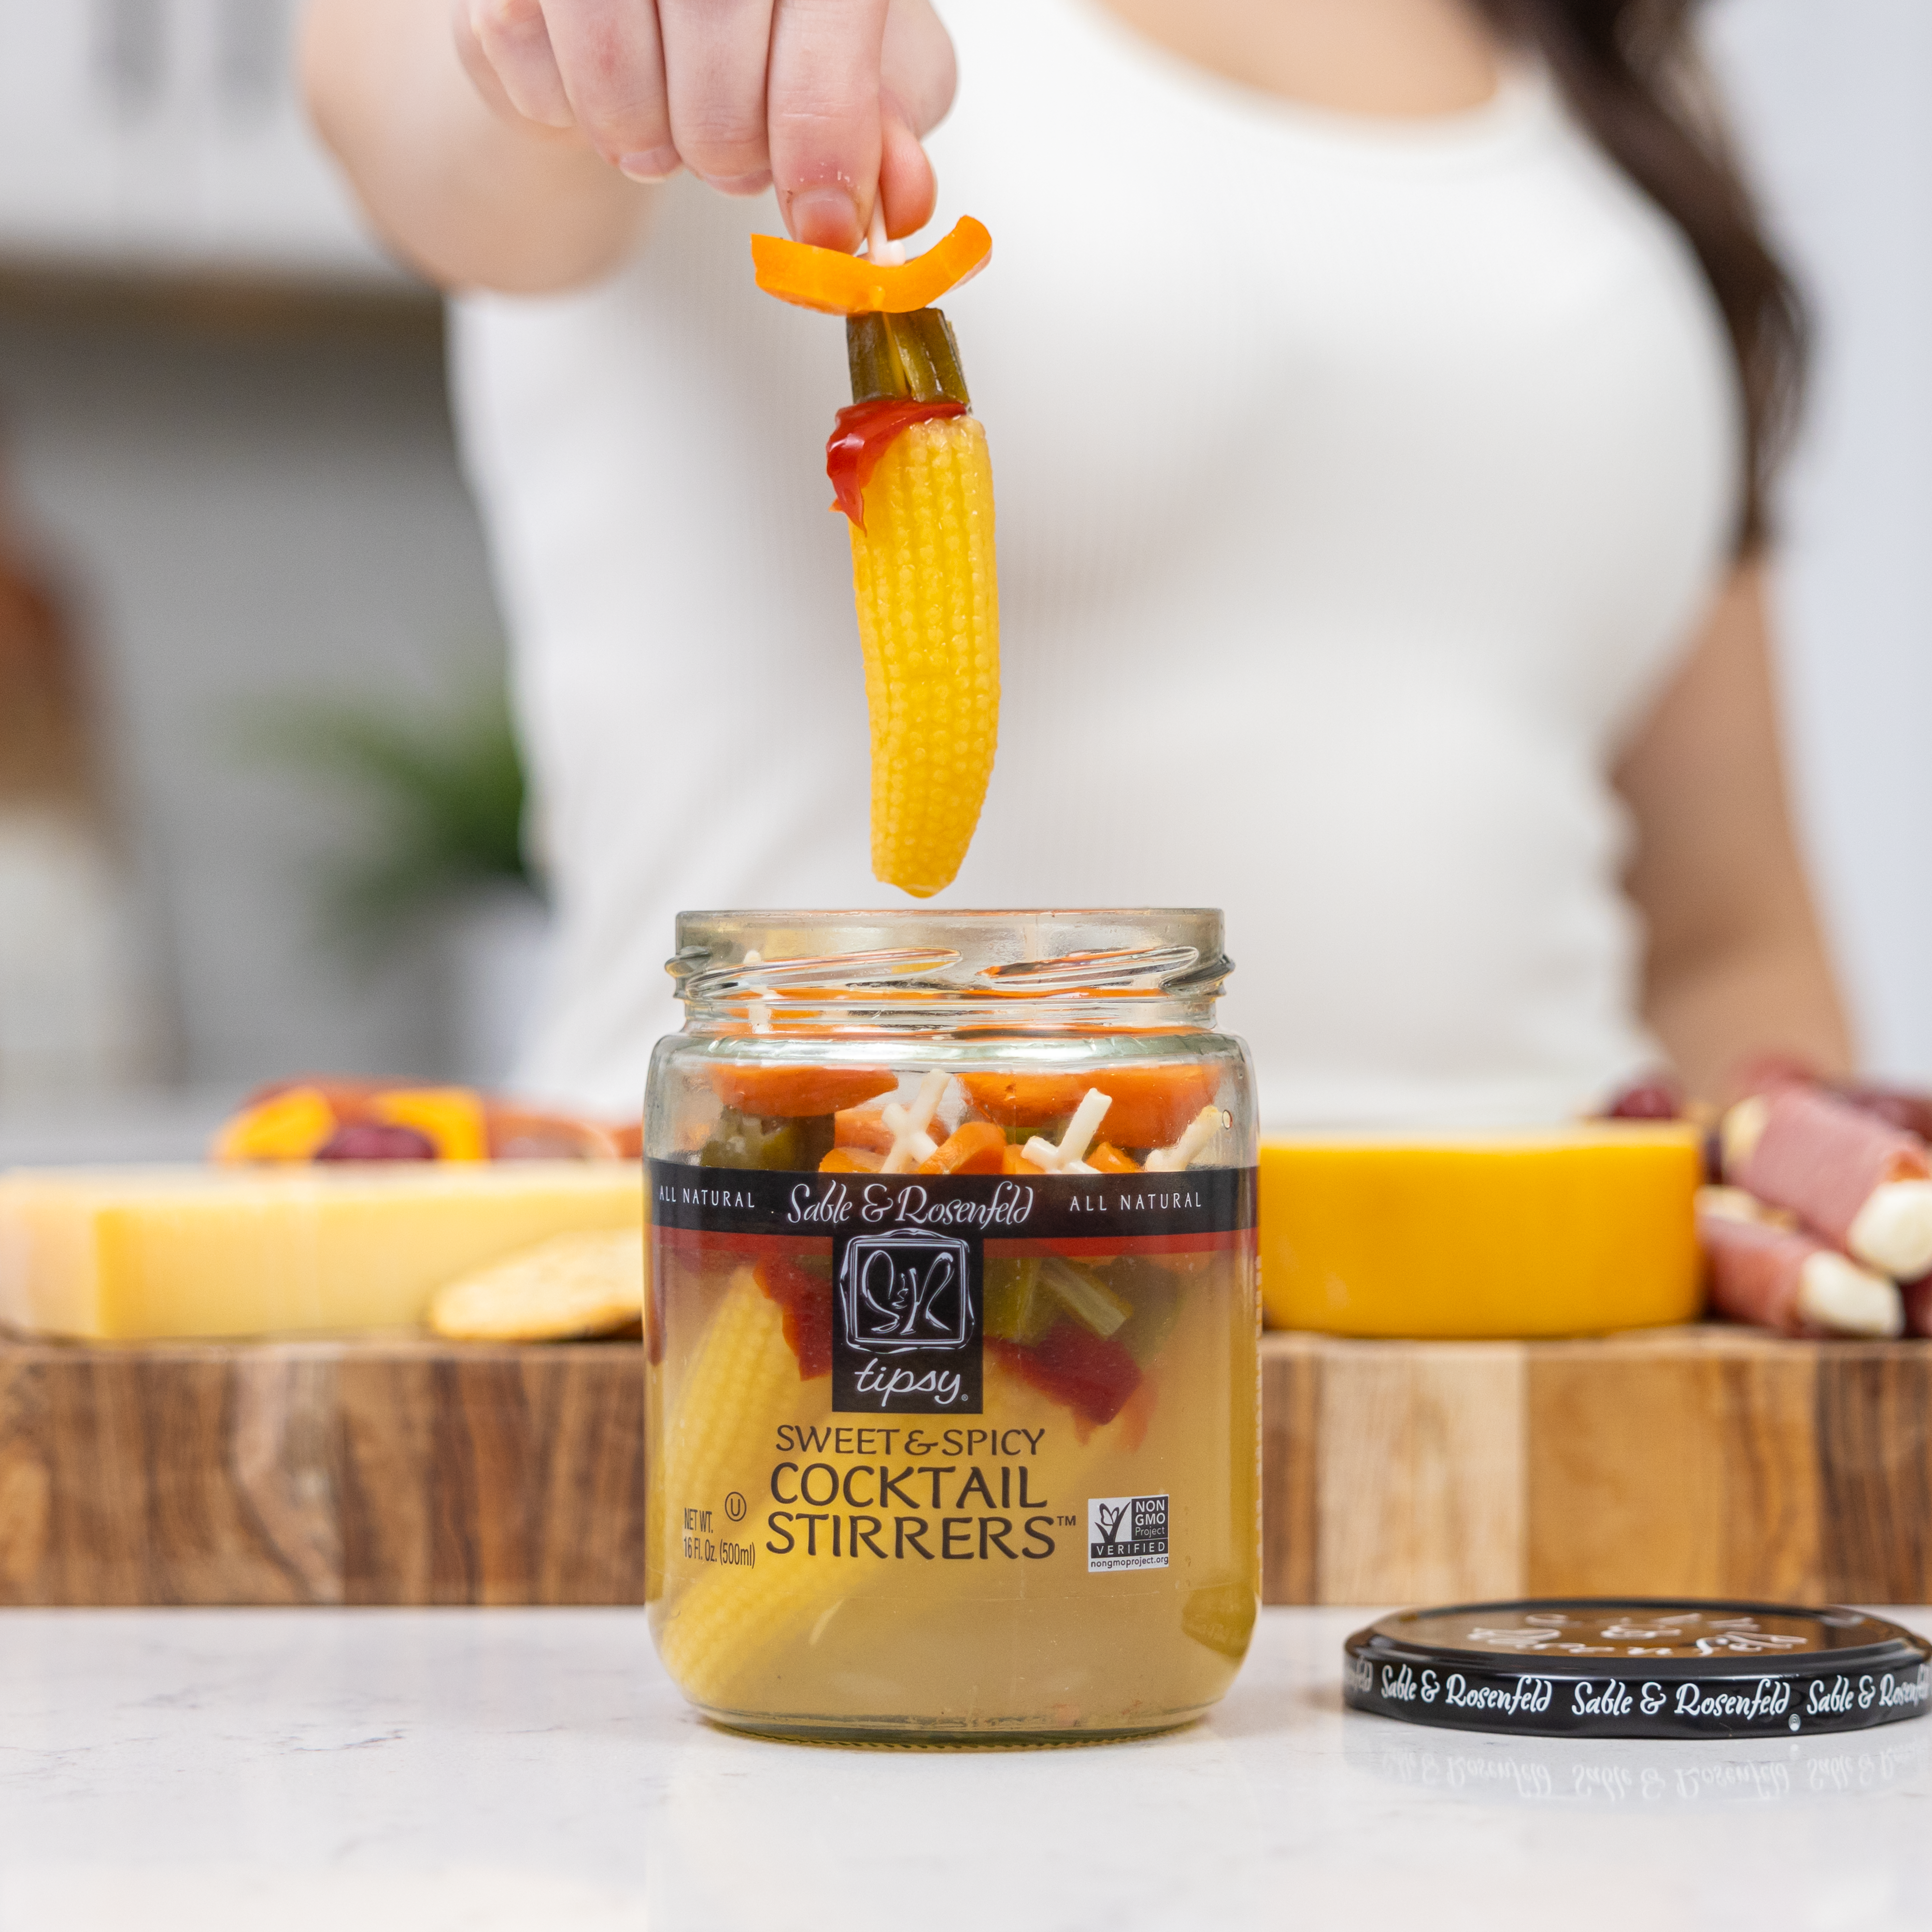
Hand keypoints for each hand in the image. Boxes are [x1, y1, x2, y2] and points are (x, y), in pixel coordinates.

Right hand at [453, 0, 954, 250]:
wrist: (647, 9)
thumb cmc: (768, 31)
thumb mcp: (863, 70)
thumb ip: (890, 128)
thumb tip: (902, 203)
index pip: (829, 7)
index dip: (826, 134)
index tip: (825, 227)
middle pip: (716, 43)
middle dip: (731, 147)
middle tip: (733, 165)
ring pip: (617, 71)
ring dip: (649, 143)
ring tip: (667, 133)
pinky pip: (537, 75)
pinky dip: (573, 117)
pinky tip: (598, 89)